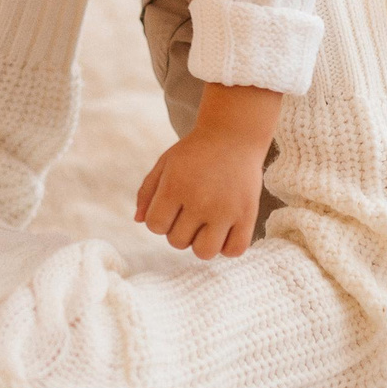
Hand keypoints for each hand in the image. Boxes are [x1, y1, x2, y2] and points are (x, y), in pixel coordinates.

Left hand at [135, 85, 282, 259]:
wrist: (234, 135)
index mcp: (175, 186)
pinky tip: (223, 231)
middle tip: (190, 211)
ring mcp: (226, 210)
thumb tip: (138, 221)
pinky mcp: (248, 215)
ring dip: (201, 243)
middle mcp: (200, 200)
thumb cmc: (195, 151)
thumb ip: (147, 191)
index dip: (159, 219)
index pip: (155, 226)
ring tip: (205, 225)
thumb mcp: (165, 163)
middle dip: (179, 230)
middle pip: (177, 241)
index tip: (170, 207)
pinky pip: (234, 250)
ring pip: (204, 252)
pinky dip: (226, 247)